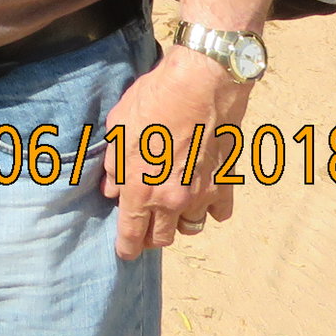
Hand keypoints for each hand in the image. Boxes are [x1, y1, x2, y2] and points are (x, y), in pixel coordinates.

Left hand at [102, 45, 252, 258]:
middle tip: (145, 226)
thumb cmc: (154, 100)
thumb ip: (114, 164)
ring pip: (191, 228)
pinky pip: (219, 212)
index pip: (132, 235)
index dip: (126, 248)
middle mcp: (172, 199)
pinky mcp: (225, 182)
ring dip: (179, 223)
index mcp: (141, 188)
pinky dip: (211, 209)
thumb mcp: (119, 127)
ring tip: (172, 209)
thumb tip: (111, 188)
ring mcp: (202, 194)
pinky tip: (203, 197)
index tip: (124, 253)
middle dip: (151, 236)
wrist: (201, 83)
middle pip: (162, 238)